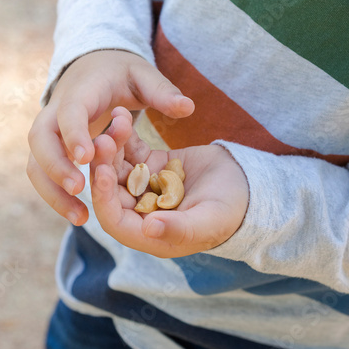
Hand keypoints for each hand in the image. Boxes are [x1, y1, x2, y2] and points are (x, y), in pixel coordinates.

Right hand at [27, 50, 194, 224]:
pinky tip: (78, 215)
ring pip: (36, 164)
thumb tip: (188, 107)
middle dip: (56, 166)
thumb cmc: (121, 74)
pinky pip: (44, 174)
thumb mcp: (143, 75)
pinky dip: (56, 195)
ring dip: (52, 191)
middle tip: (80, 189)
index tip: (87, 157)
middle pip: (40, 141)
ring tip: (80, 217)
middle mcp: (56, 111)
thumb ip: (162, 92)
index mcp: (80, 91)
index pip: (69, 111)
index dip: (75, 133)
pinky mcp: (52, 149)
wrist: (92, 68)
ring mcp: (50, 132)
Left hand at [90, 107, 248, 257]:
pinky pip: (133, 151)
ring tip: (115, 122)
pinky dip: (126, 136)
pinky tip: (122, 115)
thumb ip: (179, 228)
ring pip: (119, 168)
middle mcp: (141, 211)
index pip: (115, 220)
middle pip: (112, 190)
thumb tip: (148, 229)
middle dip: (104, 166)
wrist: (247, 185)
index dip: (104, 199)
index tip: (102, 174)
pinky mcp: (152, 165)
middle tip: (102, 140)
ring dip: (113, 147)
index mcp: (149, 233)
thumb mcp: (208, 222)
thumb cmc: (231, 212)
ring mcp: (145, 186)